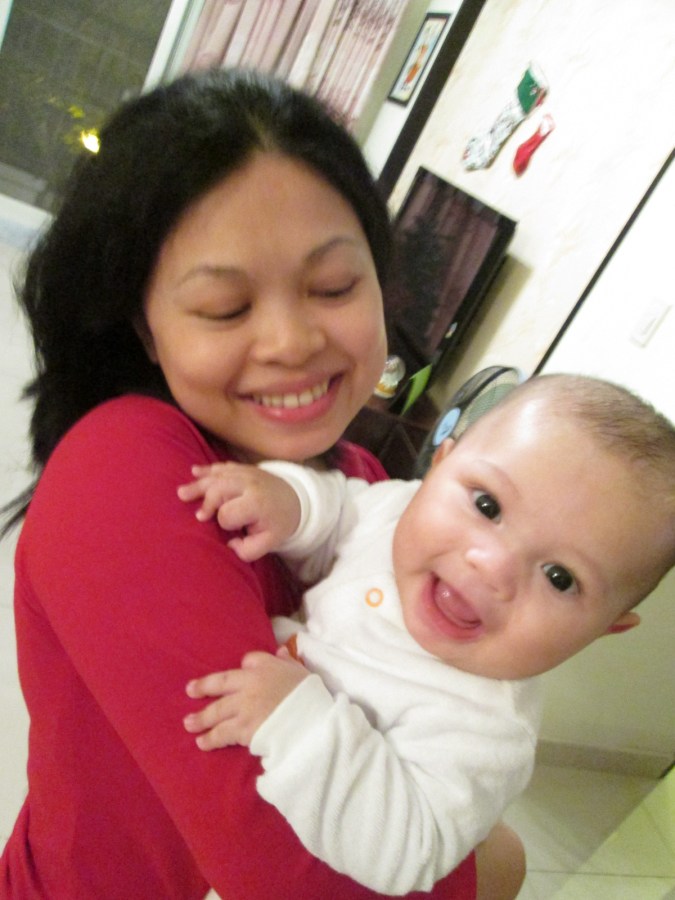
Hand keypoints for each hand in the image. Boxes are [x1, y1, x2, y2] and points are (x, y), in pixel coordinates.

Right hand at [177, 462, 300, 560]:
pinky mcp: (243, 468)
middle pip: (219, 489)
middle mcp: (250, 484)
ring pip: (218, 475)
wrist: (296, 499)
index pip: (228, 513)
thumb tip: (228, 544)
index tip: (228, 528)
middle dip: (206, 501)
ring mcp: (246, 473)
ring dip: (199, 484)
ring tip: (182, 493)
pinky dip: (207, 470)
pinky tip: (194, 472)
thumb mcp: (270, 542)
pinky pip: (223, 466)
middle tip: (199, 516)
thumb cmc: (278, 522)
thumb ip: (249, 550)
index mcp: (257, 504)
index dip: (224, 522)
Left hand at [184, 647, 308, 749]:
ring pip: (216, 713)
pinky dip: (211, 739)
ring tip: (189, 724)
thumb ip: (287, 661)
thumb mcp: (300, 672)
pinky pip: (223, 734)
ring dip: (201, 719)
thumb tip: (281, 651)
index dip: (242, 667)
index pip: (248, 661)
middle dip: (203, 688)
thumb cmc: (309, 695)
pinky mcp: (244, 731)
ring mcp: (244, 709)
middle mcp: (250, 686)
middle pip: (221, 685)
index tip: (236, 672)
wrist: (312, 721)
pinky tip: (203, 743)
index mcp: (265, 668)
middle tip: (189, 691)